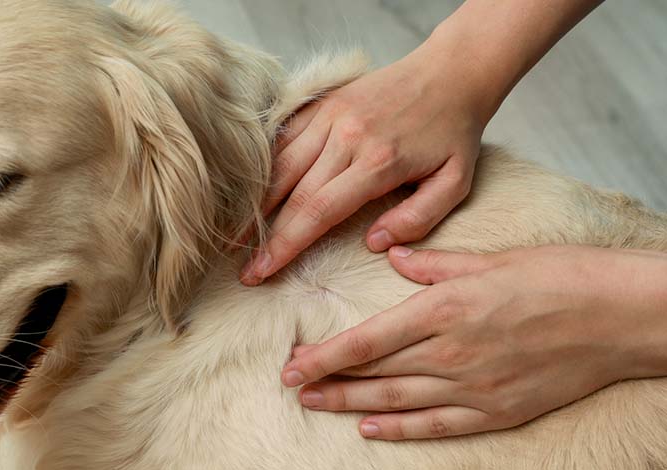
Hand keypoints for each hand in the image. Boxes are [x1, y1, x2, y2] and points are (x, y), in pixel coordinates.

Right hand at [239, 43, 485, 285]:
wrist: (451, 72)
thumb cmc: (454, 133)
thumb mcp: (455, 183)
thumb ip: (418, 219)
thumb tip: (374, 243)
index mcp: (378, 162)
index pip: (318, 212)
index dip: (285, 246)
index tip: (262, 272)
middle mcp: (347, 137)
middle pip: (292, 194)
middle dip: (265, 236)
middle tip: (245, 269)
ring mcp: (331, 116)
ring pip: (280, 165)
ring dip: (256, 204)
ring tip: (236, 235)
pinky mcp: (323, 104)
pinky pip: (284, 138)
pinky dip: (265, 167)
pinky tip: (252, 193)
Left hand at [281, 245, 666, 439]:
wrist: (618, 316)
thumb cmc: (557, 277)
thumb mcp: (489, 259)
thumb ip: (433, 264)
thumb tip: (394, 256)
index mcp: (445, 309)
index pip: (367, 339)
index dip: (324, 355)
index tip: (292, 363)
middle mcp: (451, 353)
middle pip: (374, 372)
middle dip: (328, 379)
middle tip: (292, 384)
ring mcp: (473, 387)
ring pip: (396, 401)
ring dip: (351, 403)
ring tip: (316, 404)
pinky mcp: (496, 411)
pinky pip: (437, 425)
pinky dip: (400, 428)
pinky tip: (370, 428)